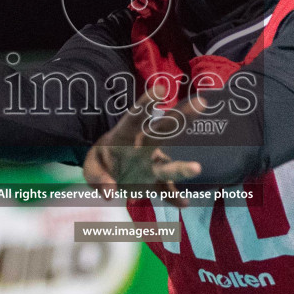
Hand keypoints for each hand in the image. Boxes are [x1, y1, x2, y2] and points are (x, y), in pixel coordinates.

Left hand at [83, 88, 202, 200]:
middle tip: (201, 102)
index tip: (161, 88)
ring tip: (197, 168)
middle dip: (179, 118)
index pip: (134, 118)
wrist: (109, 173)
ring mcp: (150, 166)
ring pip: (167, 166)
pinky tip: (183, 204)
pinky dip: (173, 198)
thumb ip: (98, 177)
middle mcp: (142, 148)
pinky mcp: (154, 183)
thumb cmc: (101, 161)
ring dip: (181, 168)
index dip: (146, 104)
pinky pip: (165, 191)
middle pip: (161, 133)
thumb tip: (110, 193)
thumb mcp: (91, 167)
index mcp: (123, 137)